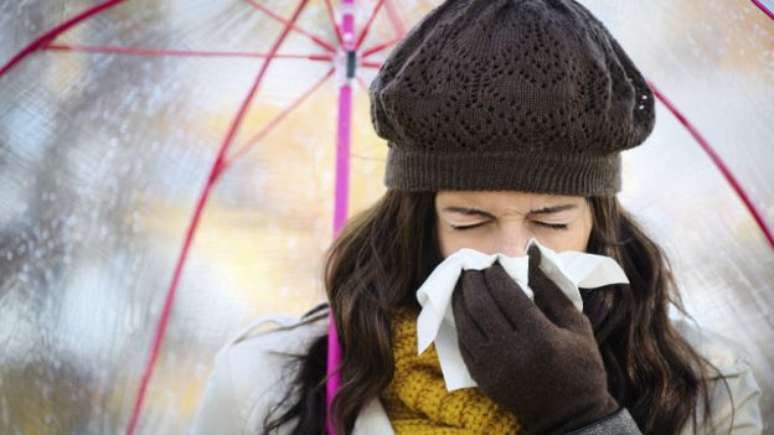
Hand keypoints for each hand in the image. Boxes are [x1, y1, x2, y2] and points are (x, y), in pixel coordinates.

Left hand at [451, 245, 618, 434]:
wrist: (570, 414)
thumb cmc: (581, 366)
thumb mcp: (577, 325)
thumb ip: (552, 289)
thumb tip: (532, 254)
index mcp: (540, 336)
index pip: (507, 294)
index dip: (495, 274)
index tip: (493, 262)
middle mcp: (513, 351)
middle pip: (481, 305)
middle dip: (473, 281)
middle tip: (472, 268)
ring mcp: (494, 367)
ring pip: (466, 323)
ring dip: (461, 299)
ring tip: (463, 283)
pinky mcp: (483, 378)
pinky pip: (463, 344)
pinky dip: (460, 323)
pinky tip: (463, 309)